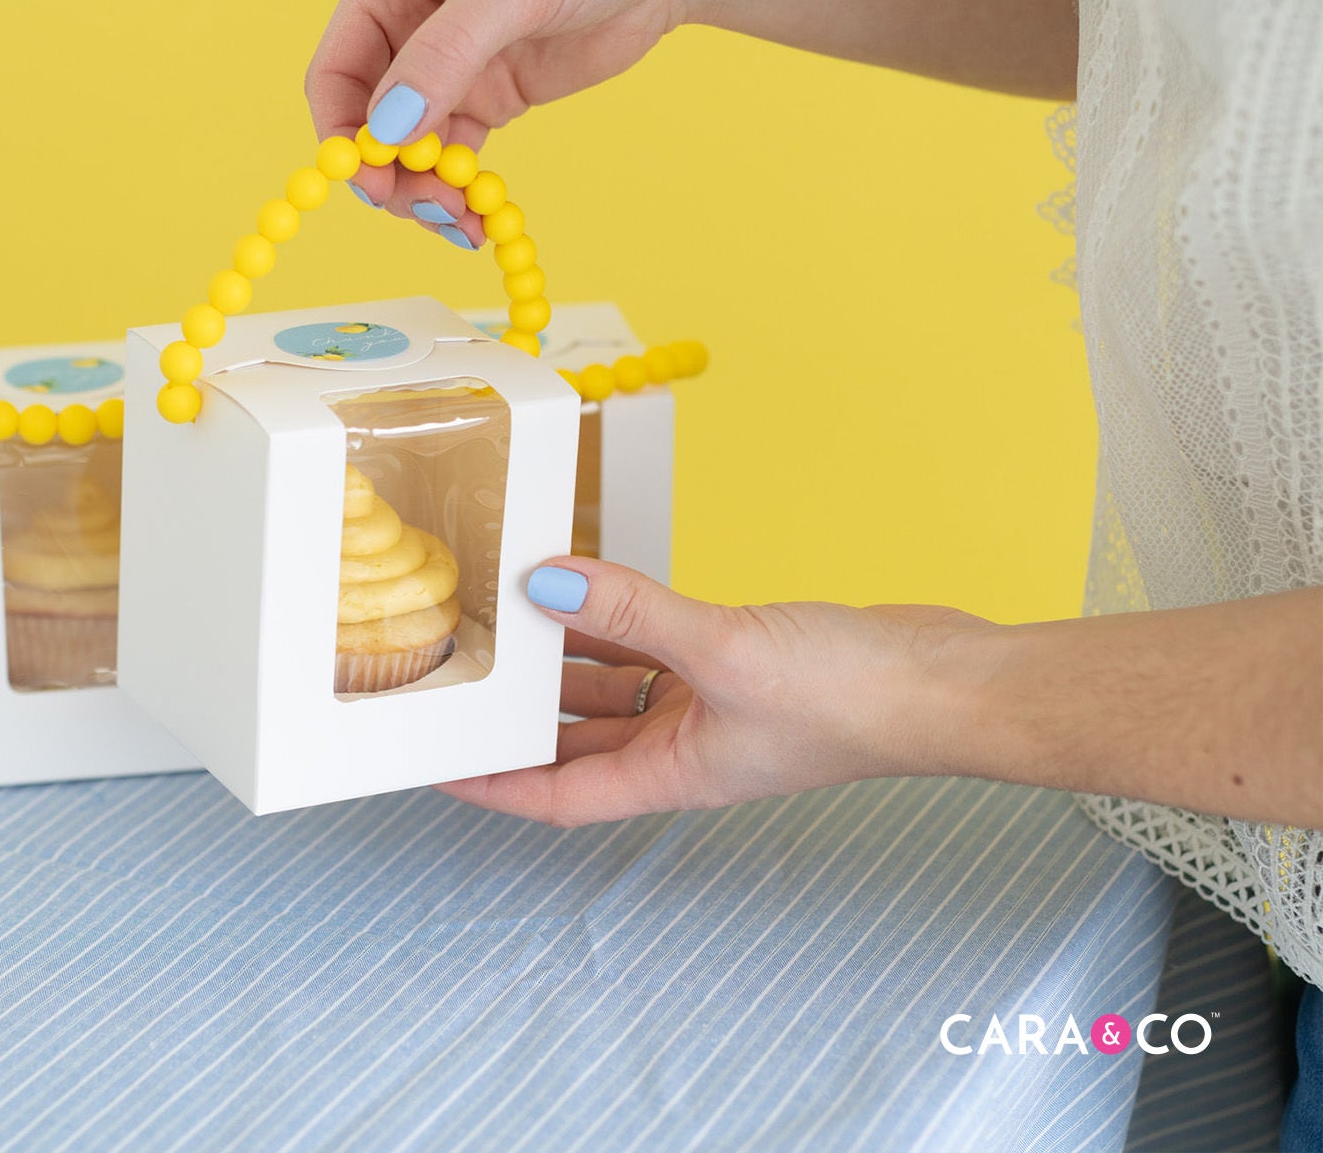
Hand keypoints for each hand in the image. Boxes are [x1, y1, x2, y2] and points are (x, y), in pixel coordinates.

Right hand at [306, 0, 691, 246]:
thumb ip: (447, 52)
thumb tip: (389, 129)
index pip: (338, 69)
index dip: (342, 131)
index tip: (369, 181)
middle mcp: (409, 27)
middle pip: (369, 120)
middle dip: (390, 174)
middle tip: (428, 211)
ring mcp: (450, 67)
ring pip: (410, 148)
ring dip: (425, 193)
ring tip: (461, 223)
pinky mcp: (490, 96)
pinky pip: (455, 155)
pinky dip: (459, 191)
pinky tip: (476, 219)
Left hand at [438, 557, 993, 825]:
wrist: (947, 679)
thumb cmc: (855, 699)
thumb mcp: (725, 649)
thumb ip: (633, 613)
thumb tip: (548, 585)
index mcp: (671, 774)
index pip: (554, 797)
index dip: (490, 785)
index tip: (433, 764)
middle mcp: (682, 747)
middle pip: (573, 738)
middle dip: (519, 712)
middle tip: (462, 671)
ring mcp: (710, 706)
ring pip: (611, 685)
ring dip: (564, 656)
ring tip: (508, 615)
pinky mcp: (735, 664)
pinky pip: (653, 645)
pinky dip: (619, 619)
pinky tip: (587, 585)